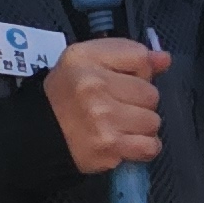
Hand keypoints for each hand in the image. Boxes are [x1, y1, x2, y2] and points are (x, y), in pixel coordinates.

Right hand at [44, 36, 164, 173]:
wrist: (39, 133)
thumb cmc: (68, 95)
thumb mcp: (88, 61)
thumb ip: (129, 54)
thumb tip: (164, 59)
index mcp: (86, 59)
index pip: (141, 58)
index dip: (139, 72)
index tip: (122, 81)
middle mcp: (93, 86)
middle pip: (151, 93)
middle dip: (140, 102)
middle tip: (118, 107)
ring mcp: (102, 119)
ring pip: (153, 121)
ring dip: (141, 126)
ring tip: (119, 125)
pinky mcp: (108, 147)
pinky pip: (149, 147)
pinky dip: (143, 147)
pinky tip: (126, 142)